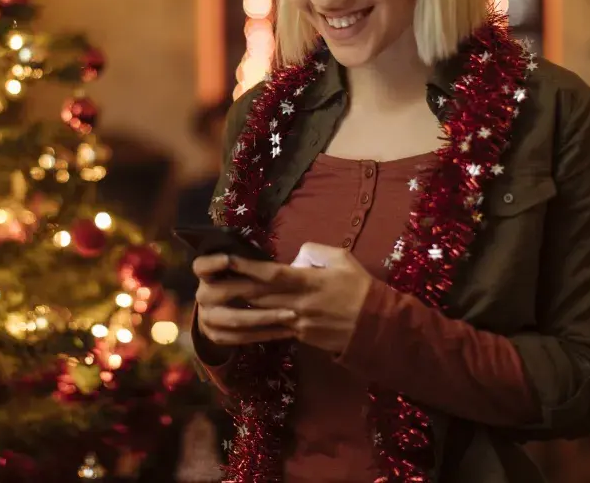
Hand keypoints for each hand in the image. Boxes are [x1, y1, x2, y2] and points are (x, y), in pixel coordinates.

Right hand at [193, 253, 297, 346]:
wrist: (219, 312)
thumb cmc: (238, 282)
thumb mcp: (238, 269)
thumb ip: (245, 262)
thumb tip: (269, 251)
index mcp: (205, 274)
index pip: (201, 266)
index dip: (212, 263)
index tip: (229, 259)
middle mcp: (202, 295)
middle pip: (223, 291)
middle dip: (253, 290)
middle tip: (282, 289)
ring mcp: (206, 318)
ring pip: (235, 318)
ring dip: (266, 317)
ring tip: (291, 315)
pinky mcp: (216, 336)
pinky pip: (241, 337)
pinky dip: (264, 334)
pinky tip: (285, 331)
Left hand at [232, 243, 373, 354]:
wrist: (377, 326)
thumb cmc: (361, 288)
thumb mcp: (342, 259)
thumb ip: (315, 252)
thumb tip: (296, 256)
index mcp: (309, 282)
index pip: (271, 273)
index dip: (248, 266)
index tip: (227, 259)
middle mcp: (299, 304)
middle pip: (260, 295)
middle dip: (235, 286)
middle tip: (212, 279)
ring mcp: (298, 323)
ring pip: (262, 313)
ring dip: (240, 306)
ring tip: (219, 298)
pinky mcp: (301, 337)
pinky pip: (273, 329)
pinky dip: (256, 322)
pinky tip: (240, 318)